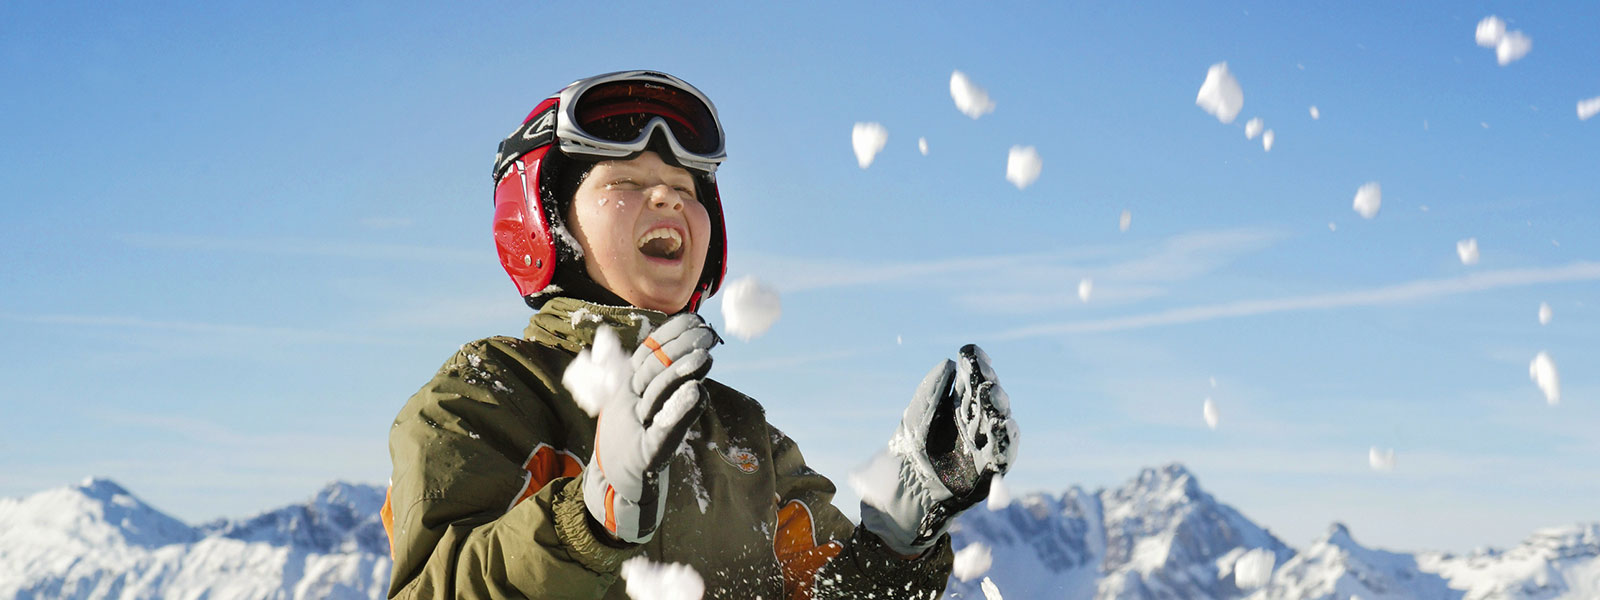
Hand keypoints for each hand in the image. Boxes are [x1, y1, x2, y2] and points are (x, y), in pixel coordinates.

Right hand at [581, 313, 715, 543]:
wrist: (613, 489)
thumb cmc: (631, 442)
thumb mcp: (635, 406)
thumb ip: (649, 378)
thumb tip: (663, 344)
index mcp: (624, 388)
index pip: (647, 353)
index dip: (671, 335)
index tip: (695, 319)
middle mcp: (626, 404)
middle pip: (654, 369)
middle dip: (681, 348)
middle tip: (708, 334)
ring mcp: (634, 428)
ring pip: (659, 395)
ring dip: (683, 373)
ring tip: (706, 356)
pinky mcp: (645, 454)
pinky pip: (664, 430)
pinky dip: (680, 411)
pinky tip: (697, 394)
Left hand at [857, 344, 1018, 555]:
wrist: (903, 492)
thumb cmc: (909, 452)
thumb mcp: (915, 418)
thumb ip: (930, 393)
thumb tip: (948, 363)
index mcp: (958, 407)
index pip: (973, 381)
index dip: (977, 366)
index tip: (973, 354)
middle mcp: (975, 423)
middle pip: (991, 400)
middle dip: (990, 387)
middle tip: (984, 380)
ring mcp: (984, 446)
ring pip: (1002, 423)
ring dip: (1000, 410)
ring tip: (994, 398)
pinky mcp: (989, 470)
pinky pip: (1005, 454)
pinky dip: (1007, 440)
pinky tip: (1004, 426)